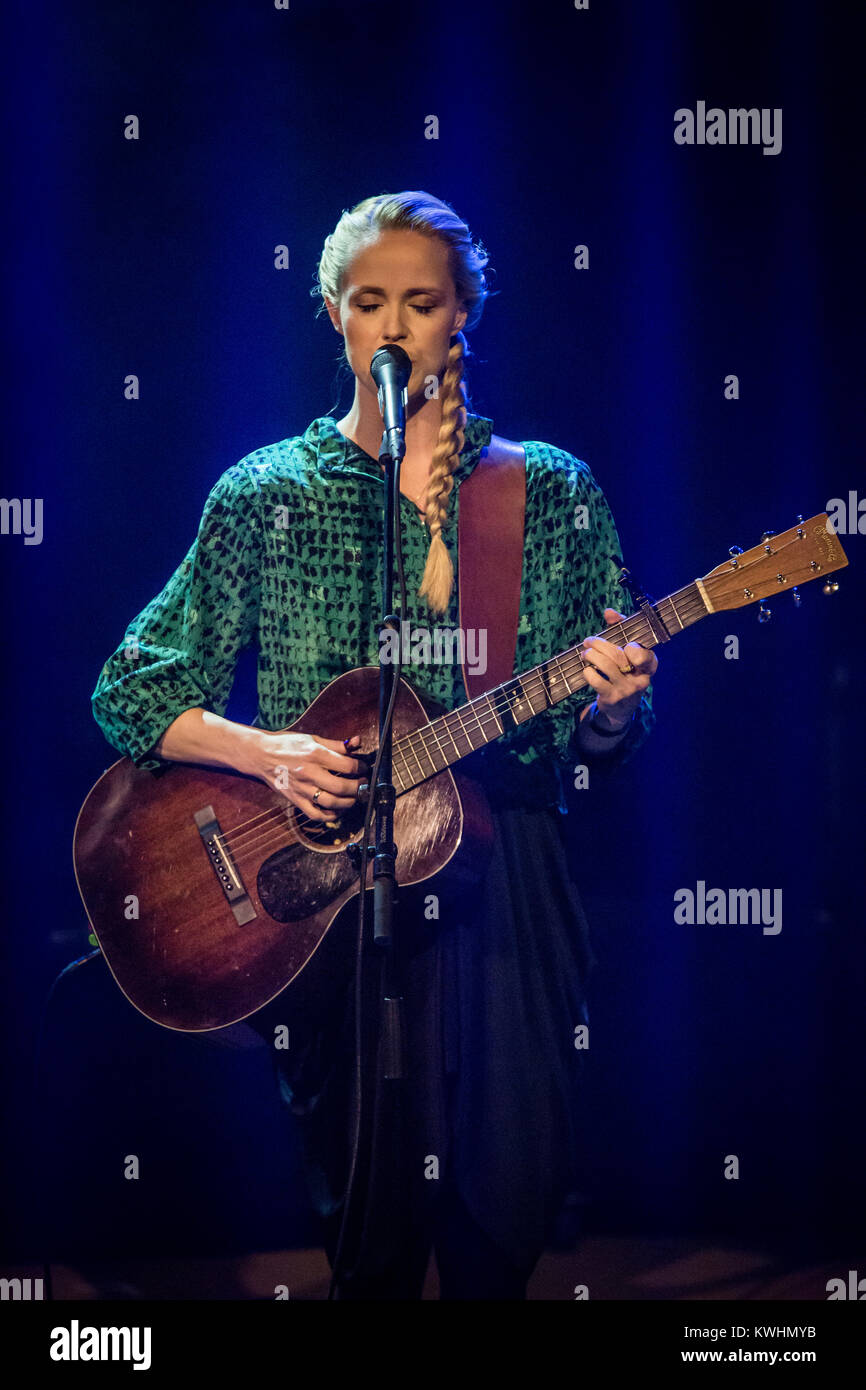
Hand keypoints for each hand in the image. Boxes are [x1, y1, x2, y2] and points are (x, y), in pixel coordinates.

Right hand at [240, 730, 364, 821]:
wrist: (261, 755)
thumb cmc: (287, 745)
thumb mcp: (312, 739)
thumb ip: (337, 744)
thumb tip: (358, 742)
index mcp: (315, 754)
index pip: (347, 765)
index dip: (361, 768)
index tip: (364, 768)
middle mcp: (309, 773)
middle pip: (341, 787)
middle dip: (358, 788)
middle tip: (363, 785)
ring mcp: (302, 789)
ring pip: (331, 803)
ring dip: (348, 803)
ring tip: (354, 798)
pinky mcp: (295, 800)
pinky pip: (315, 814)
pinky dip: (330, 816)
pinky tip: (337, 811)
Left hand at [580, 608, 657, 728]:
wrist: (622, 707)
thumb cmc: (625, 671)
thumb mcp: (627, 652)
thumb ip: (621, 629)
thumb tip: (609, 612)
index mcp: (649, 665)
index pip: (645, 654)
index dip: (634, 649)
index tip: (625, 646)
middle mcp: (641, 678)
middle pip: (618, 655)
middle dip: (599, 644)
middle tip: (588, 641)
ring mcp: (626, 689)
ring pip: (605, 665)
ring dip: (590, 655)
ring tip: (585, 653)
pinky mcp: (612, 697)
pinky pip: (596, 680)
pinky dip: (587, 672)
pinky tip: (586, 669)